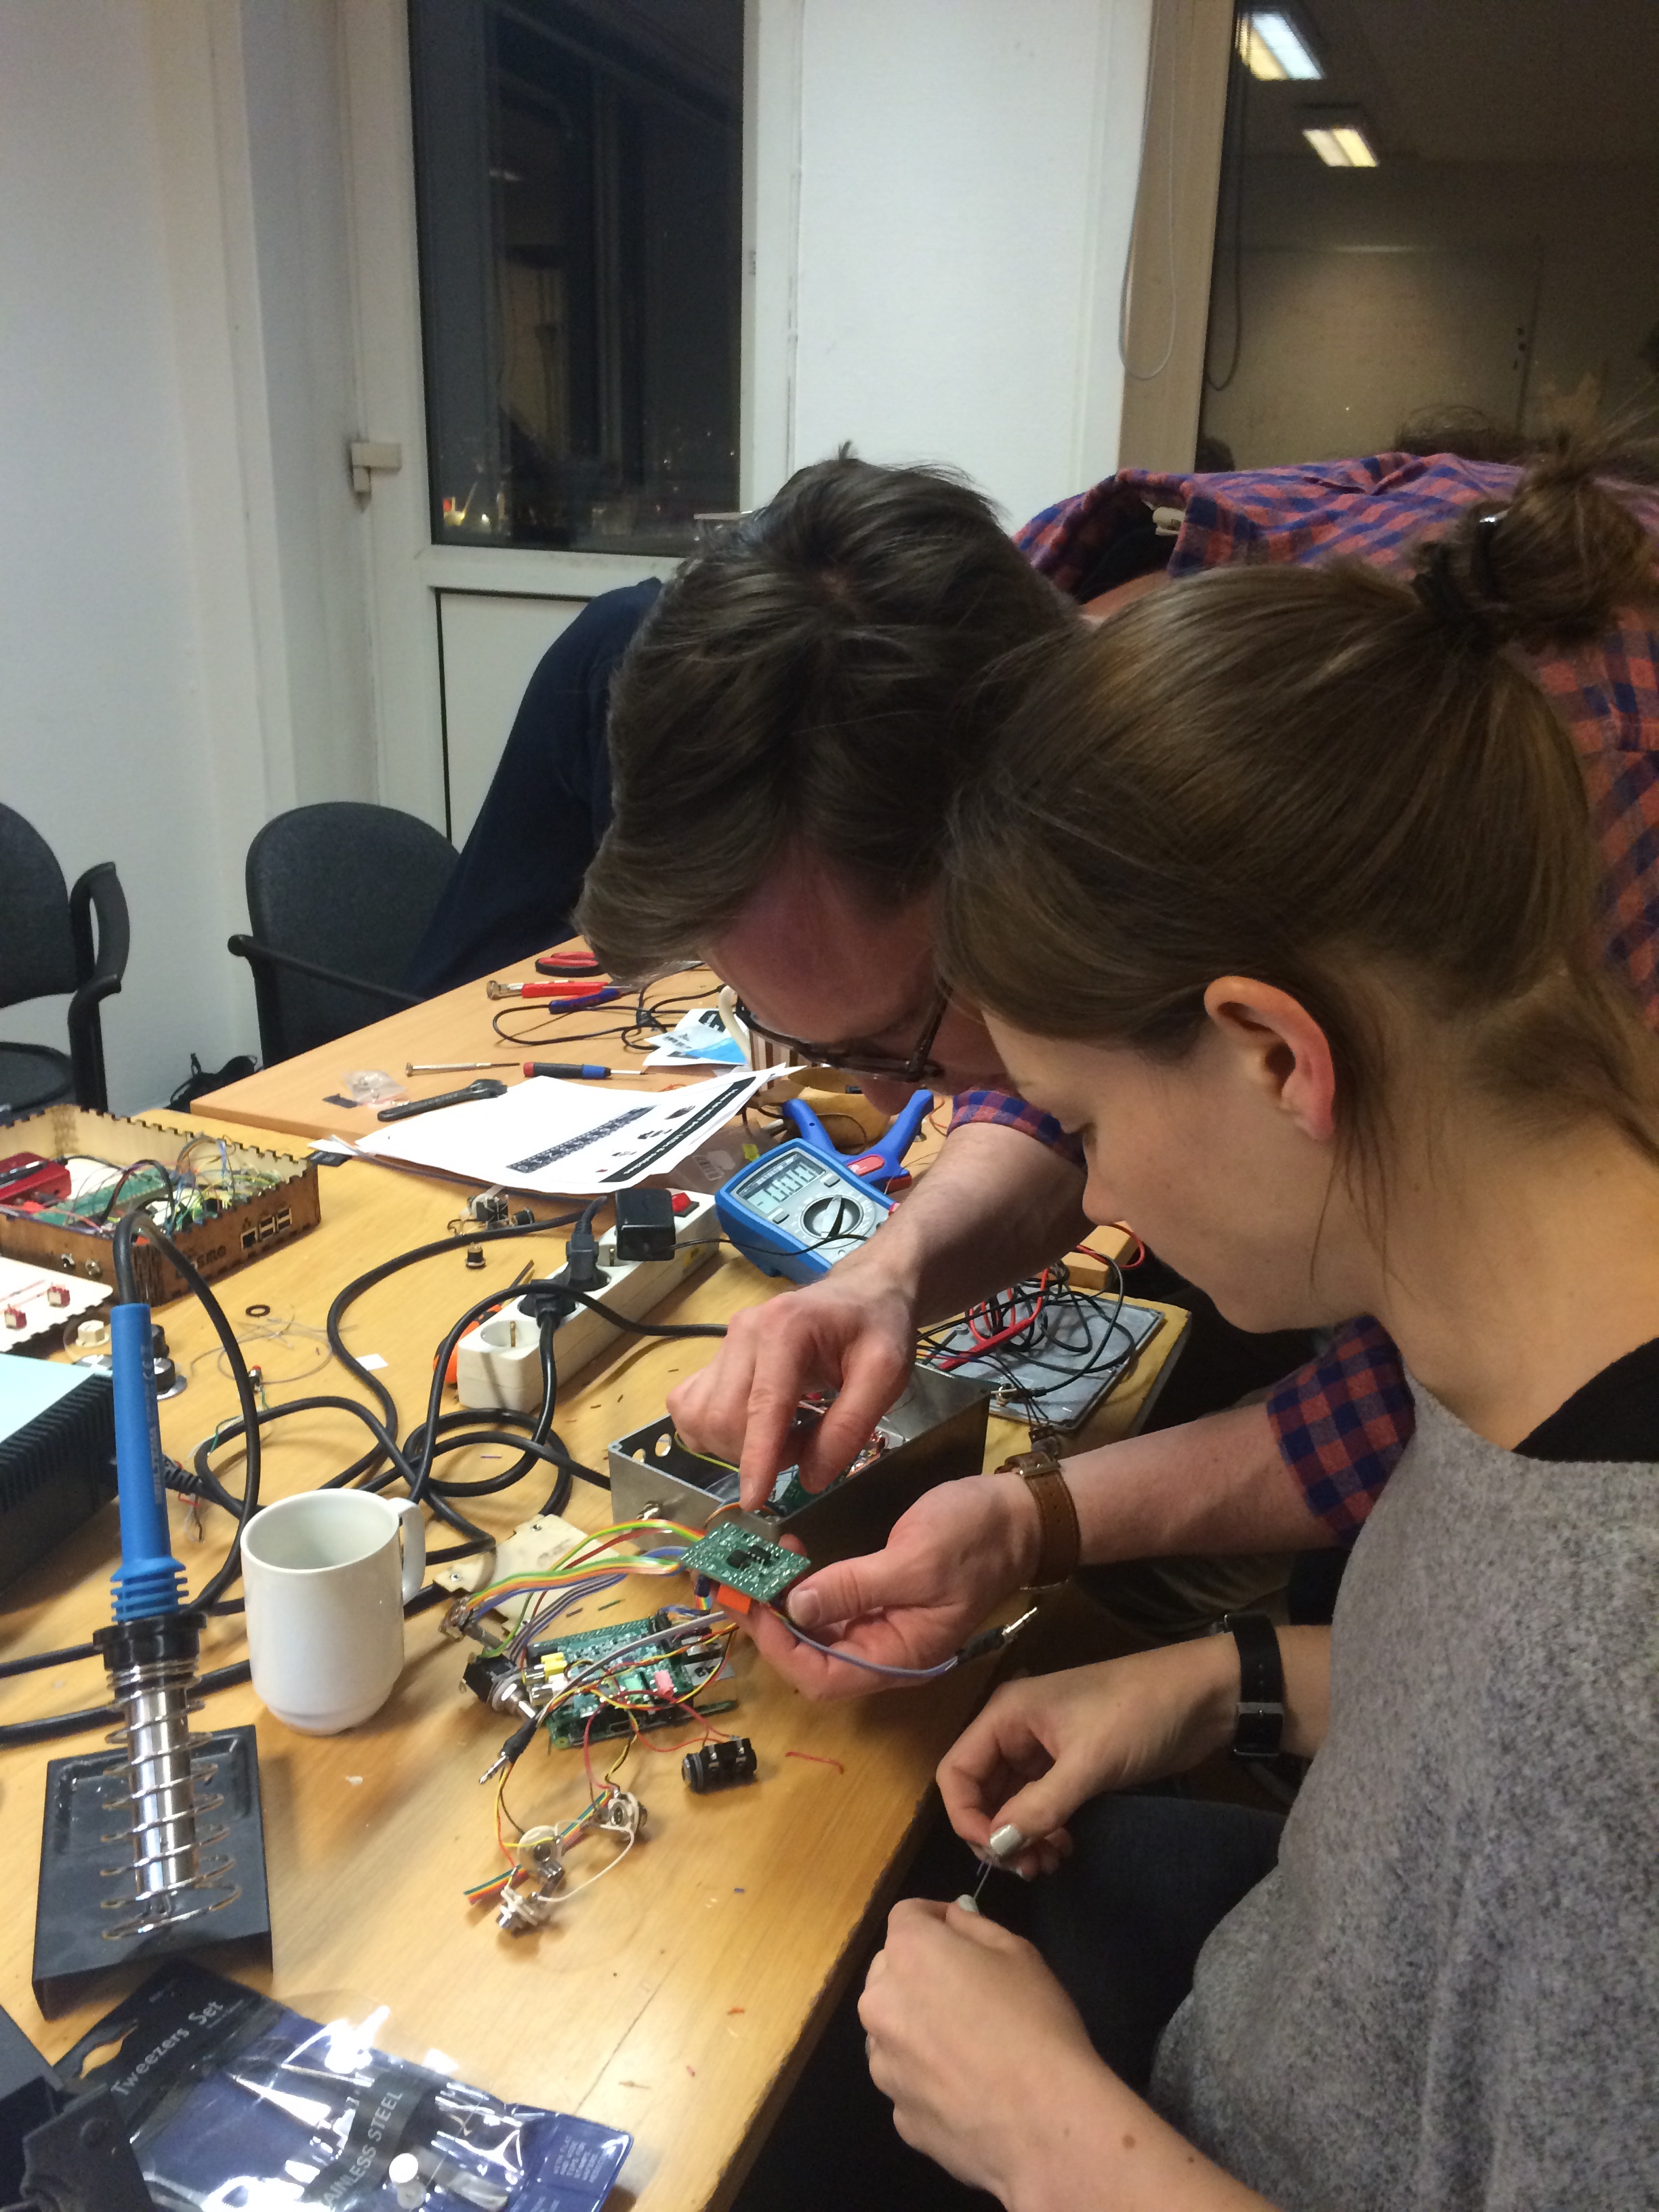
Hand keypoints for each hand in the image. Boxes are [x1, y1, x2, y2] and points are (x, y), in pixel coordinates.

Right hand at [666, 1260, 918, 1506]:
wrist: (863, 1293)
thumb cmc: (878, 1330)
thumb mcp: (885, 1375)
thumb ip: (850, 1426)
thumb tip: (810, 1479)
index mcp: (785, 1328)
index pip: (763, 1405)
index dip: (757, 1458)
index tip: (754, 1501)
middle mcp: (743, 1332)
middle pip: (724, 1417)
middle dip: (759, 1454)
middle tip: (806, 1450)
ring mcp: (723, 1343)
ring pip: (702, 1417)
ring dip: (736, 1447)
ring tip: (784, 1438)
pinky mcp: (714, 1358)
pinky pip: (690, 1408)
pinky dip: (713, 1433)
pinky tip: (752, 1430)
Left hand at [741, 1474, 1038, 1699]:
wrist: (1016, 1515)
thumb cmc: (974, 1539)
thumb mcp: (914, 1560)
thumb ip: (856, 1587)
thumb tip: (799, 1607)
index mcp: (899, 1657)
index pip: (824, 1678)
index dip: (780, 1649)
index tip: (752, 1607)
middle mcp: (886, 1650)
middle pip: (814, 1658)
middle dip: (773, 1624)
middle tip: (743, 1581)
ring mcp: (883, 1624)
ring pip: (819, 1630)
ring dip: (785, 1601)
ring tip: (764, 1561)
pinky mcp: (881, 1596)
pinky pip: (833, 1603)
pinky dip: (806, 1585)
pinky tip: (793, 1556)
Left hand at [858, 1899, 1107, 2200]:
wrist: (1043, 2123)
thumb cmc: (1035, 2023)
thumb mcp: (1019, 1954)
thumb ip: (974, 1928)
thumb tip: (951, 1919)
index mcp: (909, 1954)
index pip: (906, 1917)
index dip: (934, 1919)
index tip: (958, 1932)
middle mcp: (881, 2005)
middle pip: (890, 1973)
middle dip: (920, 1973)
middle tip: (968, 1992)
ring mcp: (884, 2066)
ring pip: (893, 2032)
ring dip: (917, 2028)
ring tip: (969, 2050)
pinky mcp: (899, 2115)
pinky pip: (908, 2082)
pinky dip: (928, 2080)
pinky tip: (969, 2091)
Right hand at [937, 1642, 1236, 1876]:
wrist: (1203, 1697)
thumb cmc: (1138, 1716)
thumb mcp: (1088, 1763)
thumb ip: (1038, 1807)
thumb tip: (995, 1847)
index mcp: (1007, 1715)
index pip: (957, 1770)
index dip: (965, 1816)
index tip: (996, 1854)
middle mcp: (1016, 1730)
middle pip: (981, 1791)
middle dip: (997, 1834)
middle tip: (1029, 1868)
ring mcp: (1043, 1749)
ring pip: (1011, 1803)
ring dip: (1022, 1837)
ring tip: (1049, 1864)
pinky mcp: (1071, 1765)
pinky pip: (1040, 1805)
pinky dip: (1044, 1830)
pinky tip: (1065, 1849)